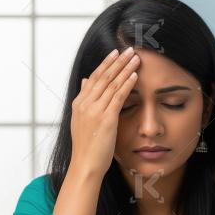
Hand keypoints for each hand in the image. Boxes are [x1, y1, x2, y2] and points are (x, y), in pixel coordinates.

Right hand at [69, 47, 140, 177]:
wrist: (85, 165)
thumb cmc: (87, 147)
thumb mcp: (81, 120)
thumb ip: (84, 100)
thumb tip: (85, 80)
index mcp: (78, 103)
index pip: (93, 77)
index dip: (105, 64)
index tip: (115, 53)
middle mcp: (85, 104)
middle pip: (103, 76)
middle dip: (117, 61)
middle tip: (128, 49)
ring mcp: (94, 110)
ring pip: (111, 83)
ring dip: (125, 68)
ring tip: (135, 57)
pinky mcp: (106, 119)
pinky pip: (118, 96)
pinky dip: (127, 84)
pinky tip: (134, 75)